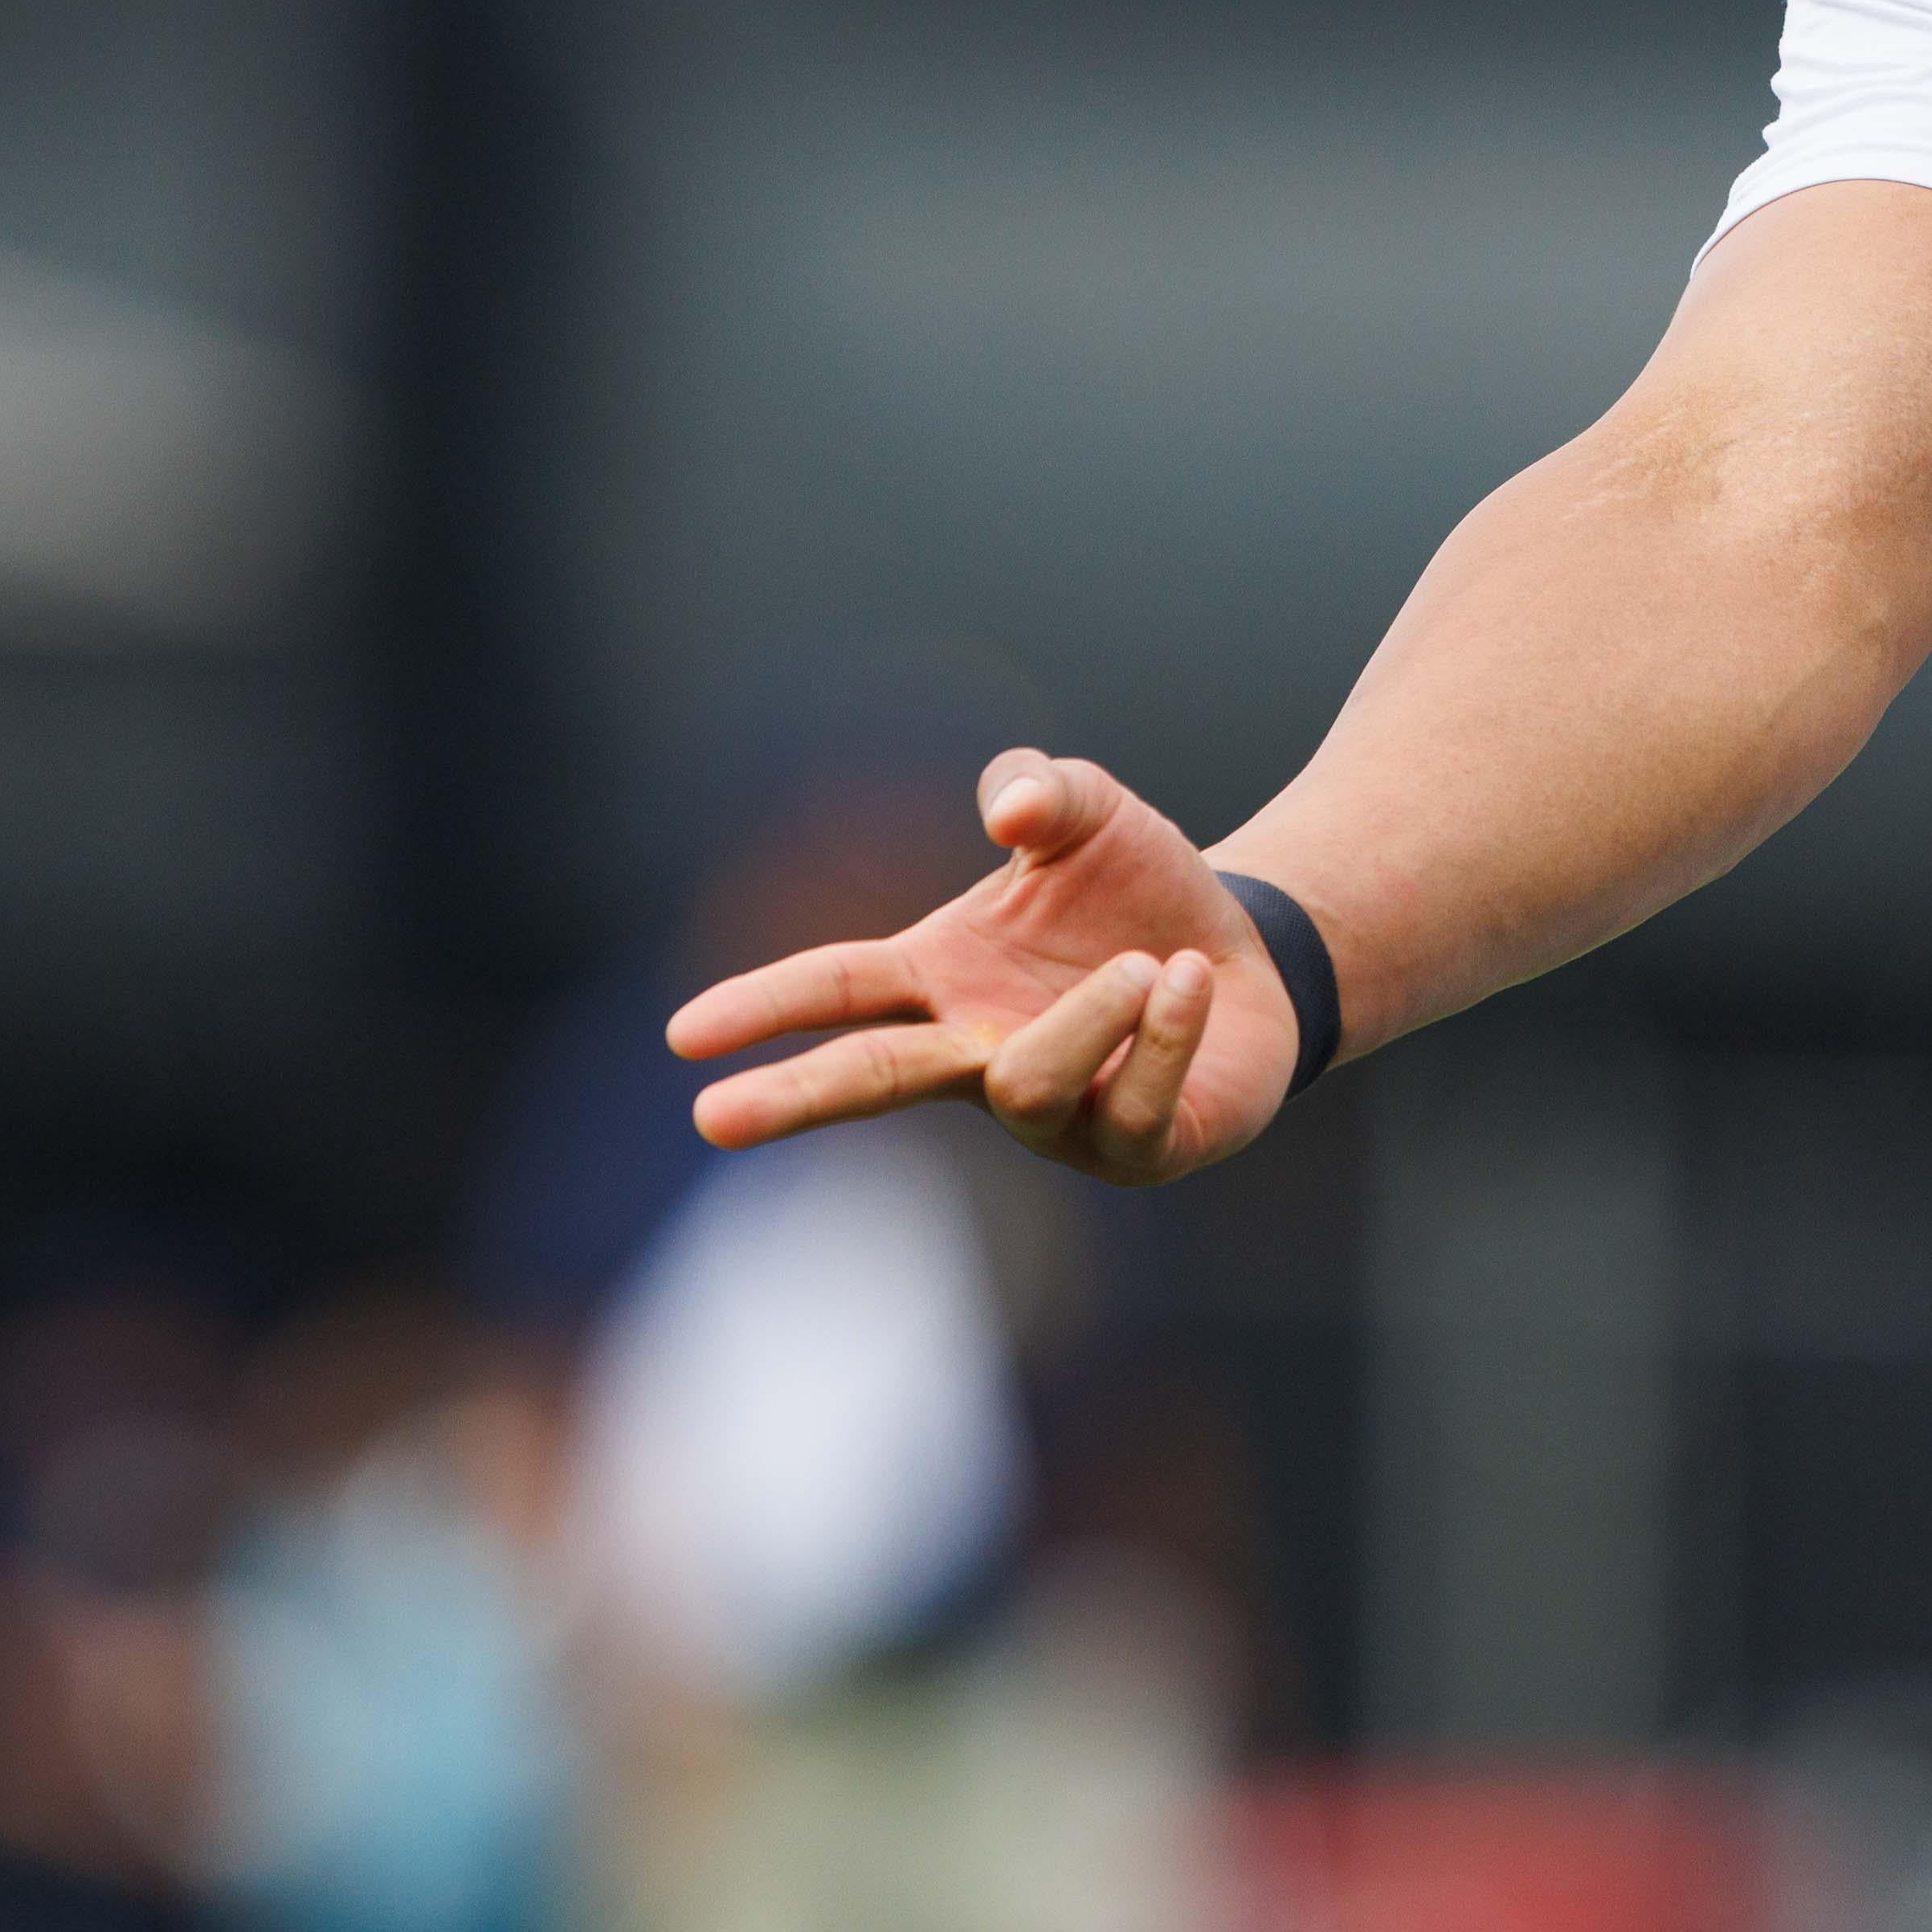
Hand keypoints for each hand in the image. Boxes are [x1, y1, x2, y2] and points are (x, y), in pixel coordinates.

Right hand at [666, 748, 1308, 1186]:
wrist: (1246, 956)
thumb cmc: (1140, 892)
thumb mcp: (1089, 811)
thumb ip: (1039, 785)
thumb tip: (1006, 809)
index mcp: (940, 981)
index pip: (836, 990)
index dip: (762, 1007)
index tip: (685, 1035)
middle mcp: (977, 1056)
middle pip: (870, 1080)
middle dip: (794, 1096)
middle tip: (713, 1119)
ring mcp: (1051, 1116)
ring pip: (1028, 1083)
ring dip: (1088, 1013)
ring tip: (1146, 962)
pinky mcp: (1132, 1146)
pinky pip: (1133, 1097)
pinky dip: (1166, 1029)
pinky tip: (1189, 983)